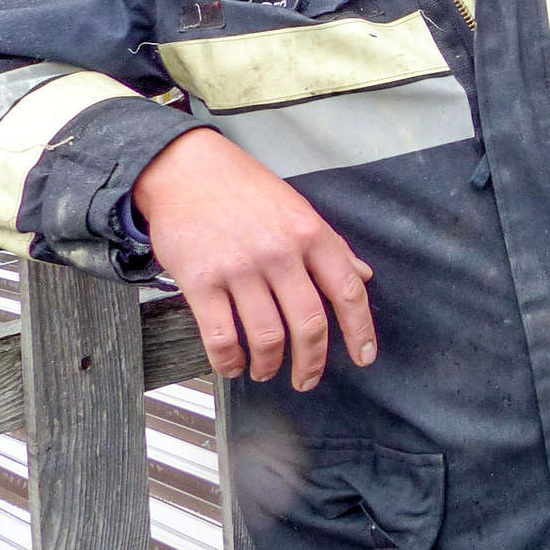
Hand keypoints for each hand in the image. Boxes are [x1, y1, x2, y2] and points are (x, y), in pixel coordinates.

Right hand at [134, 128, 376, 389]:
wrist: (185, 170)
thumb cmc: (245, 190)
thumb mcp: (298, 209)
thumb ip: (331, 247)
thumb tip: (363, 276)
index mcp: (310, 234)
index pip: (347, 290)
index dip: (359, 330)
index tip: (364, 357)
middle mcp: (279, 253)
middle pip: (309, 323)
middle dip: (312, 362)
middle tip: (307, 380)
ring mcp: (239, 268)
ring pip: (267, 337)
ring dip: (269, 365)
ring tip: (267, 371)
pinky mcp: (200, 281)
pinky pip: (221, 337)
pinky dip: (230, 362)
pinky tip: (234, 366)